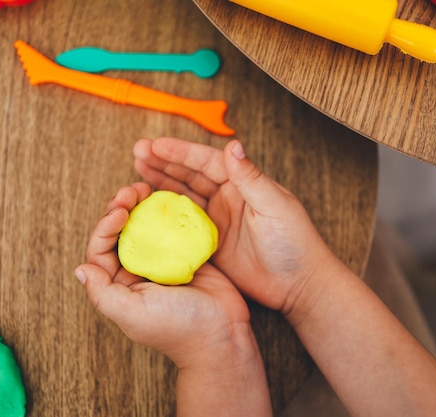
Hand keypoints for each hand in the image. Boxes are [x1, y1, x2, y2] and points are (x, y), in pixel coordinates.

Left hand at [74, 183, 251, 367]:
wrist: (223, 333)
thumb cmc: (178, 327)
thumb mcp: (133, 313)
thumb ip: (103, 293)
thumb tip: (80, 269)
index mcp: (120, 285)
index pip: (102, 249)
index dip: (105, 226)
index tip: (120, 211)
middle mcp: (138, 271)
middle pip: (122, 232)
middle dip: (122, 207)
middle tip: (131, 189)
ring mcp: (163, 260)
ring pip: (146, 226)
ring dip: (143, 205)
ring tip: (145, 188)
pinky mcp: (187, 253)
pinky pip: (173, 227)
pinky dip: (169, 211)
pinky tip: (169, 197)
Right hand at [133, 137, 337, 313]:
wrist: (298, 284)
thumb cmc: (294, 242)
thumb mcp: (275, 207)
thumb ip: (251, 178)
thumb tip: (233, 145)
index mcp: (244, 184)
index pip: (208, 162)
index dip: (181, 153)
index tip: (156, 145)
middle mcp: (228, 197)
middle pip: (191, 174)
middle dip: (164, 162)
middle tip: (138, 151)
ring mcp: (218, 220)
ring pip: (183, 195)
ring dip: (161, 181)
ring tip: (137, 168)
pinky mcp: (211, 243)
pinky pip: (183, 224)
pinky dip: (165, 213)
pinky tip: (147, 205)